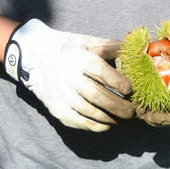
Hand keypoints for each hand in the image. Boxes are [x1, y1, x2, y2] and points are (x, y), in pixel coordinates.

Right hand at [4, 19, 134, 130]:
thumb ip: (110, 46)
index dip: (117, 81)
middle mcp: (70, 78)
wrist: (34, 57)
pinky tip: (107, 124)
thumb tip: (135, 50)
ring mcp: (62, 96)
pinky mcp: (57, 108)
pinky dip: (95, 126)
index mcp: (79, 59)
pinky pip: (78, 122)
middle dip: (119, 106)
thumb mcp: (87, 42)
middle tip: (132, 110)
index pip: (101, 72)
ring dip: (110, 117)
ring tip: (122, 117)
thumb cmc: (67, 48)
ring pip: (90, 112)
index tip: (130, 88)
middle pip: (98, 96)